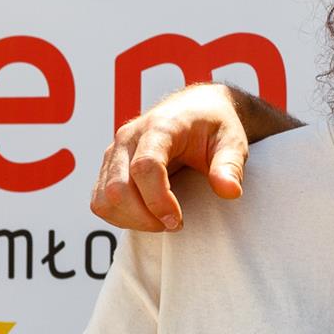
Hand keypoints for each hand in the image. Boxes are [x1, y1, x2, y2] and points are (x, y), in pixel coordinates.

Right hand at [90, 84, 250, 232]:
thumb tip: (230, 191)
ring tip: (162, 221)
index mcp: (160, 127)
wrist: (196, 108)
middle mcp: (129, 138)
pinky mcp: (108, 166)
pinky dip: (120, 216)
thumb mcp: (233, 141)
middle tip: (175, 224)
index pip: (145, 167)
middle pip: (118, 189)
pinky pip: (100, 201)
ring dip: (131, 220)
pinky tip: (147, 216)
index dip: (158, 201)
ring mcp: (114, 152)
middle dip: (144, 217)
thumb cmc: (214, 125)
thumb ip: (230, 165)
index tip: (178, 221)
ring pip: (104, 199)